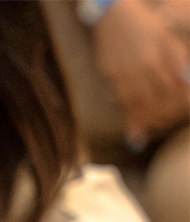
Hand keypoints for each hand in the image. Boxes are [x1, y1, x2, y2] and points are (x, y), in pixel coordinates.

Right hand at [94, 0, 189, 143]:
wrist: (111, 16)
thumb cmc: (143, 25)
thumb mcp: (165, 38)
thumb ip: (176, 60)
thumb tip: (185, 82)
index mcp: (156, 58)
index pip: (174, 89)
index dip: (182, 104)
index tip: (186, 111)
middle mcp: (139, 70)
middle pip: (157, 102)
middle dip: (167, 116)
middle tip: (172, 121)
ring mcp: (122, 75)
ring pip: (138, 106)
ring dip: (149, 122)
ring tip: (157, 128)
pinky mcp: (110, 77)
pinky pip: (122, 102)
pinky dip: (131, 120)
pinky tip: (136, 133)